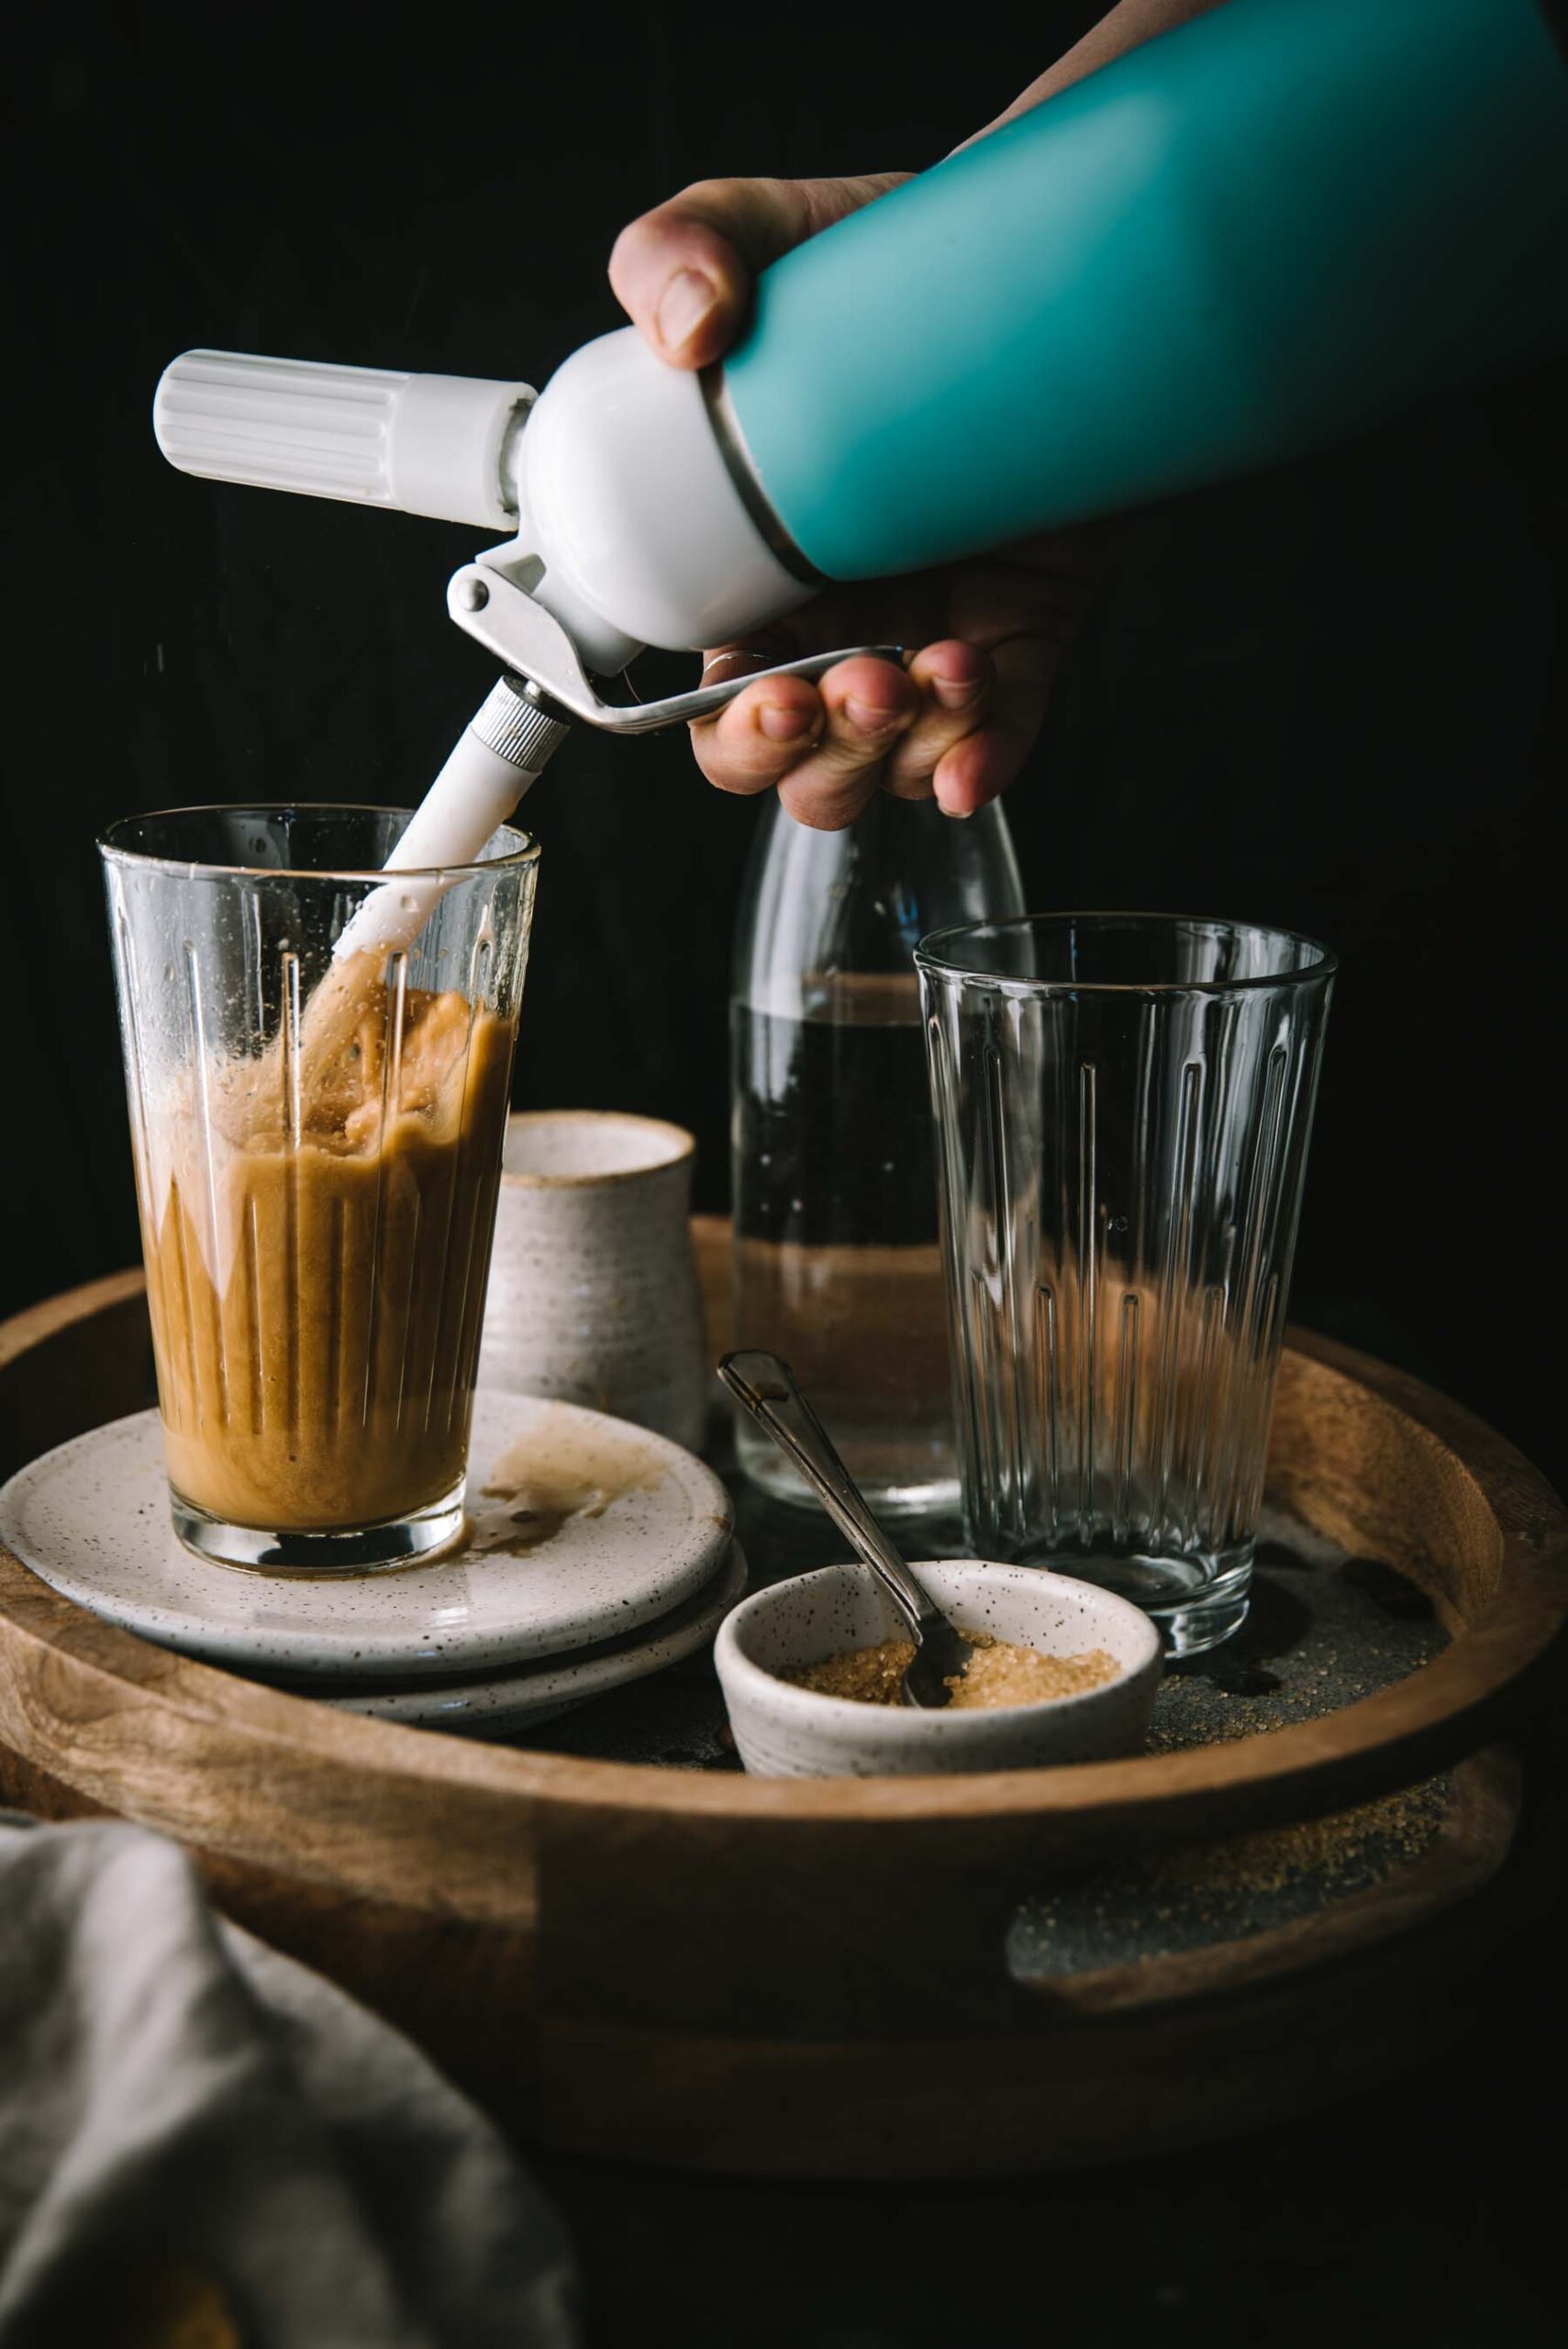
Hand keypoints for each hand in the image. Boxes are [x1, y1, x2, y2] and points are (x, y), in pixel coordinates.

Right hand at [611, 174, 1104, 828]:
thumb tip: (682, 325)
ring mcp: (927, 637)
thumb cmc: (887, 263)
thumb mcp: (776, 233)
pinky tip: (976, 760)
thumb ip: (686, 242)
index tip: (770, 694)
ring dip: (907, 751)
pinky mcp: (1022, 635)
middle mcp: (833, 625)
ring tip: (946, 667)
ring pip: (892, 765)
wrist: (1040, 260)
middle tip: (861, 682)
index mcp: (751, 575)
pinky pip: (998, 739)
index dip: (729, 730)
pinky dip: (983, 764)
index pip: (711, 705)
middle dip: (823, 755)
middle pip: (797, 763)